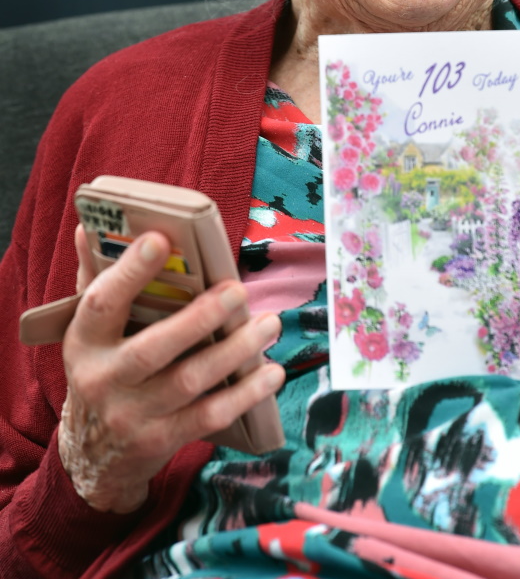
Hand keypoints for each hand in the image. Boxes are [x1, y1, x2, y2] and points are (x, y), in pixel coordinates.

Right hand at [59, 227, 283, 512]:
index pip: (102, 302)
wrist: (91, 455)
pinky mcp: (160, 441)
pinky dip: (245, 394)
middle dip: (202, 317)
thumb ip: (95, 279)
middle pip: (154, 347)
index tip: (161, 238)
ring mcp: (131, 415)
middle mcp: (103, 380)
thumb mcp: (89, 330)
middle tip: (240, 290)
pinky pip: (210, 416)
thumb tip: (85, 228)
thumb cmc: (103, 369)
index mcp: (84, 341)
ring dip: (236, 350)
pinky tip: (271, 372)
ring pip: (190, 380)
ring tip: (269, 324)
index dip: (130, 271)